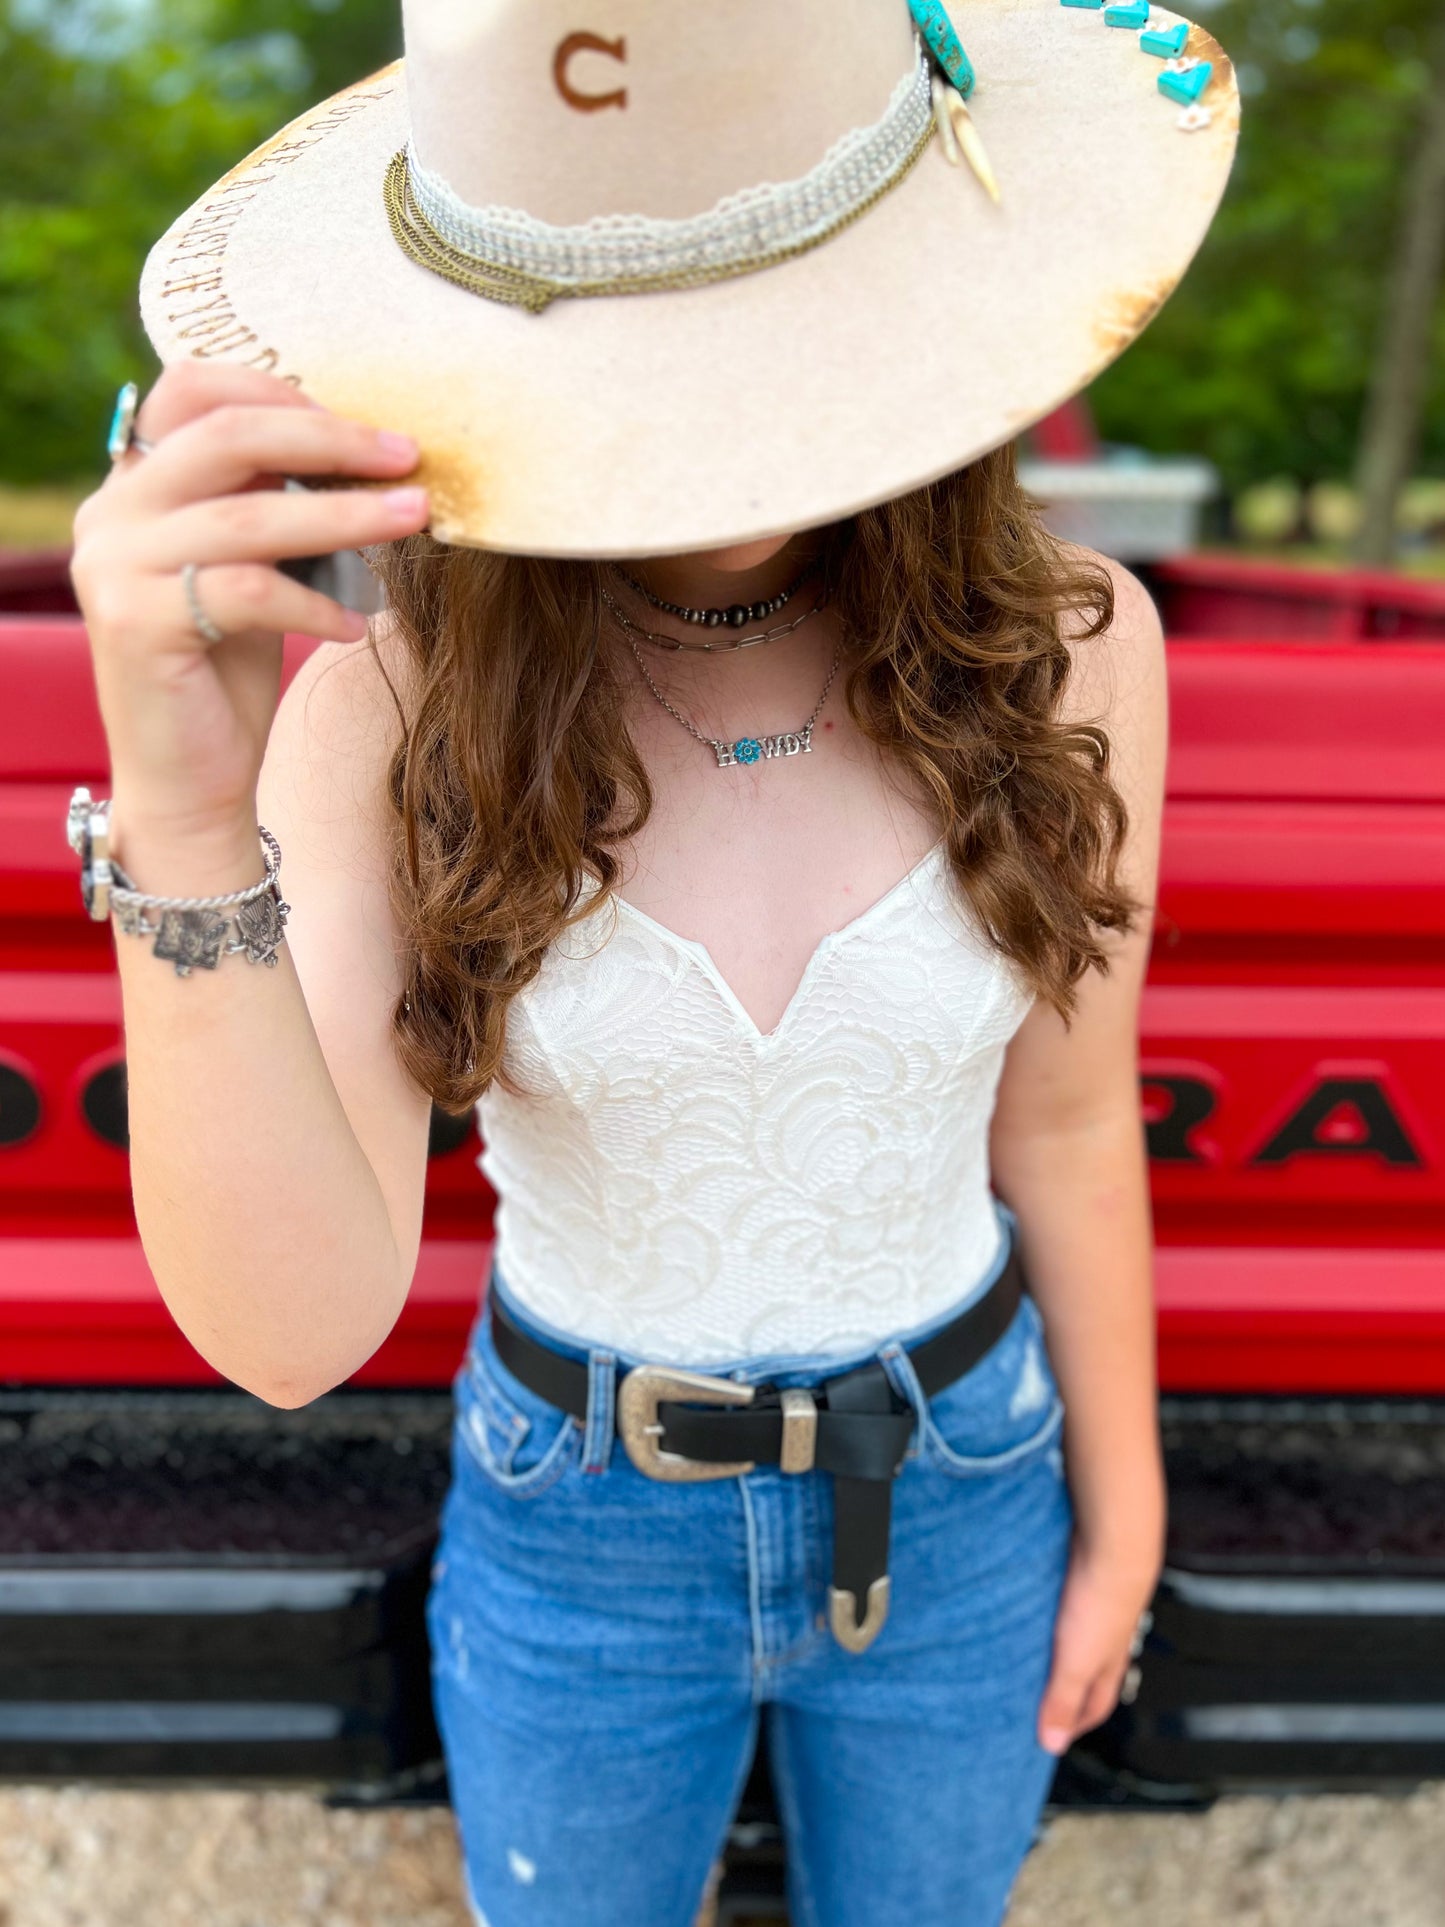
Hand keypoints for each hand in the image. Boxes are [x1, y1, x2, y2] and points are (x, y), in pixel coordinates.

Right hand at [68, 360, 429, 866]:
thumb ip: (275, 501)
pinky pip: (249, 591)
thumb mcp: (256, 568)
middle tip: (409, 457)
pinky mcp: (134, 622)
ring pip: (249, 516)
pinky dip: (316, 604)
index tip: (365, 425)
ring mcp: (113, 564)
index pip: (195, 390)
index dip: (282, 390)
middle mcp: (110, 511)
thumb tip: (369, 447)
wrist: (189, 782)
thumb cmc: (231, 671)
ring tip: (413, 520)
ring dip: (345, 515)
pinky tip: (356, 625)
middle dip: (331, 440)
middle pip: (228, 435)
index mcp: (135, 483)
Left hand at [1036, 1531, 1161, 1755]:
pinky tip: (1033, 1611)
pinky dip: (1049, 1616)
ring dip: (1055, 1649)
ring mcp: (1096, 1608)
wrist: (1114, 1543)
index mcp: (1109, 1665)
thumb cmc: (1101, 1603)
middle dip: (1065, 1689)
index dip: (1075, 1724)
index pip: (1095, 1706)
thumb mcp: (1075, 1662)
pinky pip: (1064, 1607)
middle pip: (1087, 1673)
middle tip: (1037, 1699)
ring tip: (1028, 1655)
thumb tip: (1052, 1745)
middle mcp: (1106, 1639)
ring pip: (1075, 1638)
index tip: (1052, 1736)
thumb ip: (1062, 1700)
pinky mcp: (1082, 1580)